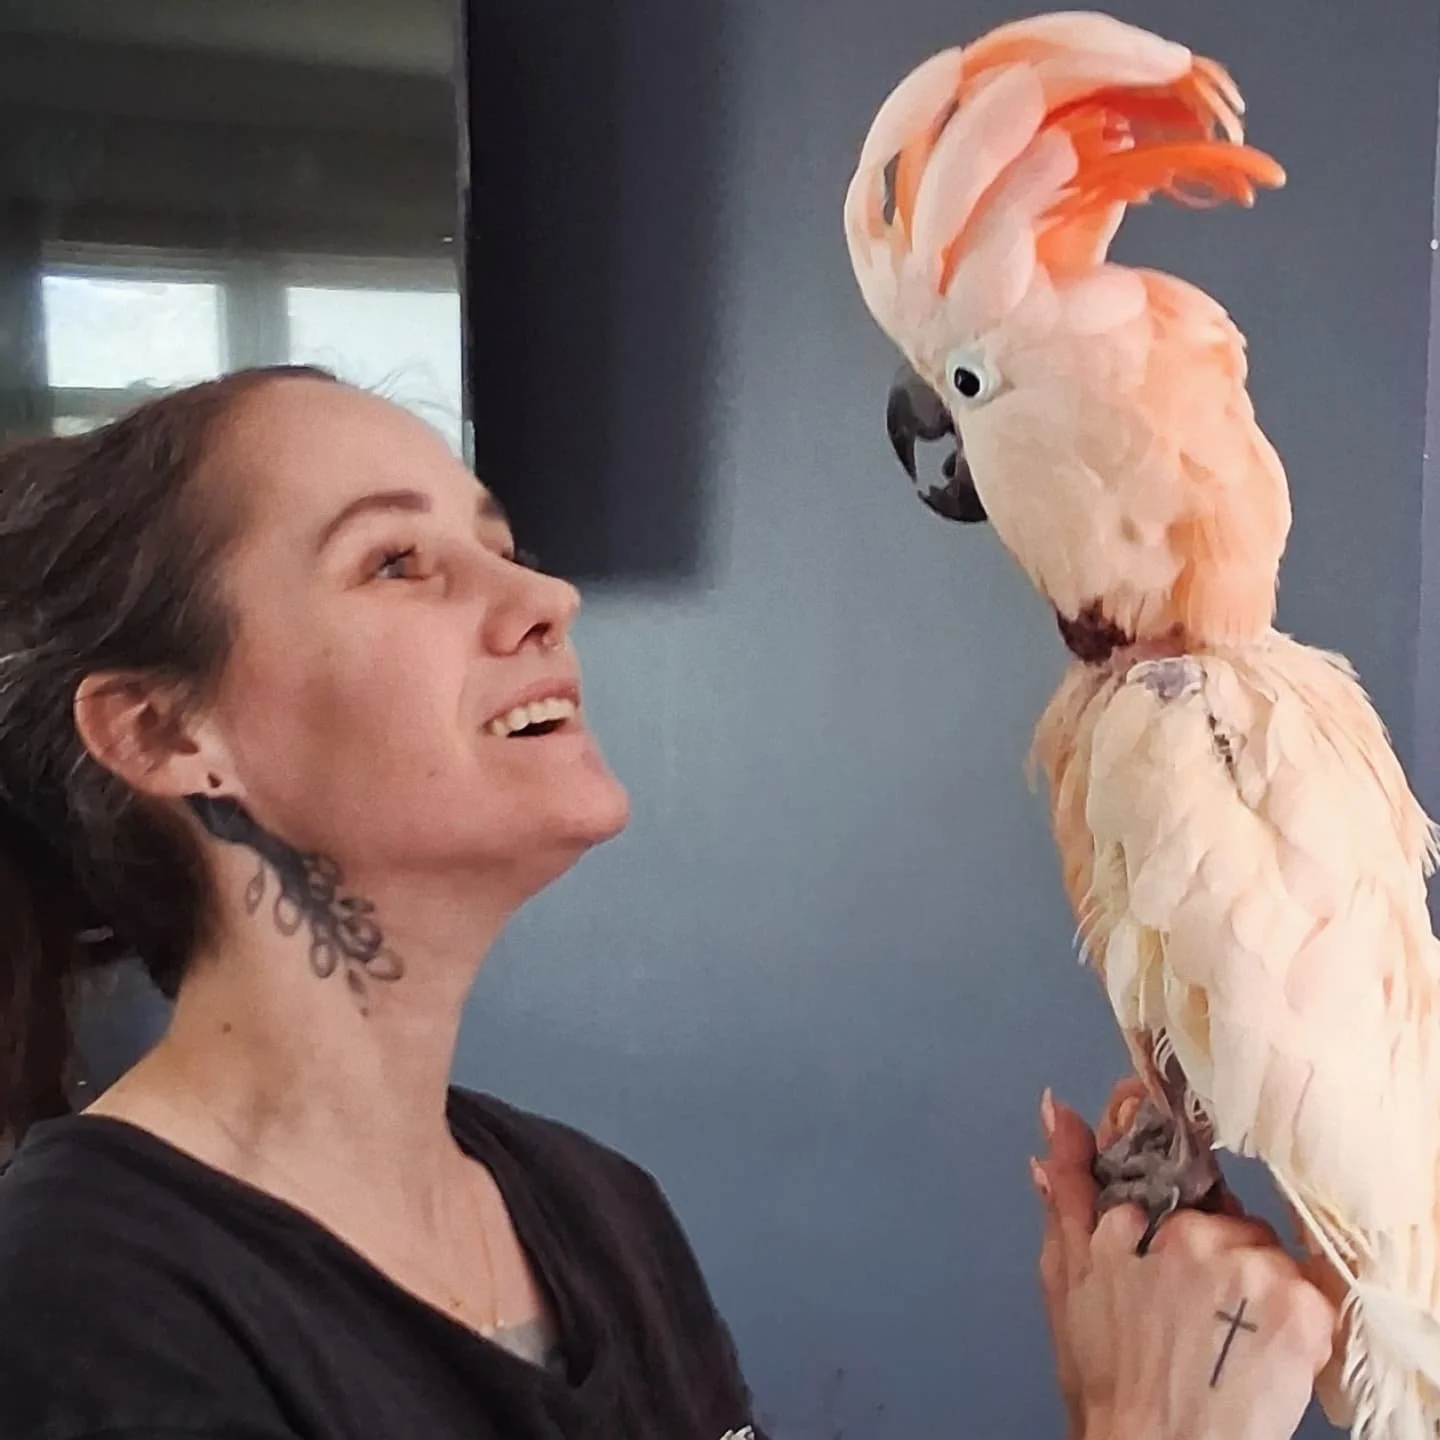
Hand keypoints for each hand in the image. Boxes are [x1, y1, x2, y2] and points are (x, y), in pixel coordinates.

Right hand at [1033, 1081, 1335, 1439]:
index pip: (1172, 1176)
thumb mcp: (1066, 1277)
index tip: (1179, 1246)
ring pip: (1267, 1250)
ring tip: (1228, 1336)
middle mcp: (1196, 1232)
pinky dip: (1295, 1318)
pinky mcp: (1299, 1308)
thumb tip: (1058, 1110)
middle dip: (1218, 1253)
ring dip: (1257, 1284)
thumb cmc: (1106, 1377)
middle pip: (1226, 1219)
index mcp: (1139, 1217)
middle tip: (1198, 1312)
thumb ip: (1067, 1189)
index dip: (1179, 1211)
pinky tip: (1262, 1349)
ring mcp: (1252, 1268)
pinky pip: (1308, 1286)